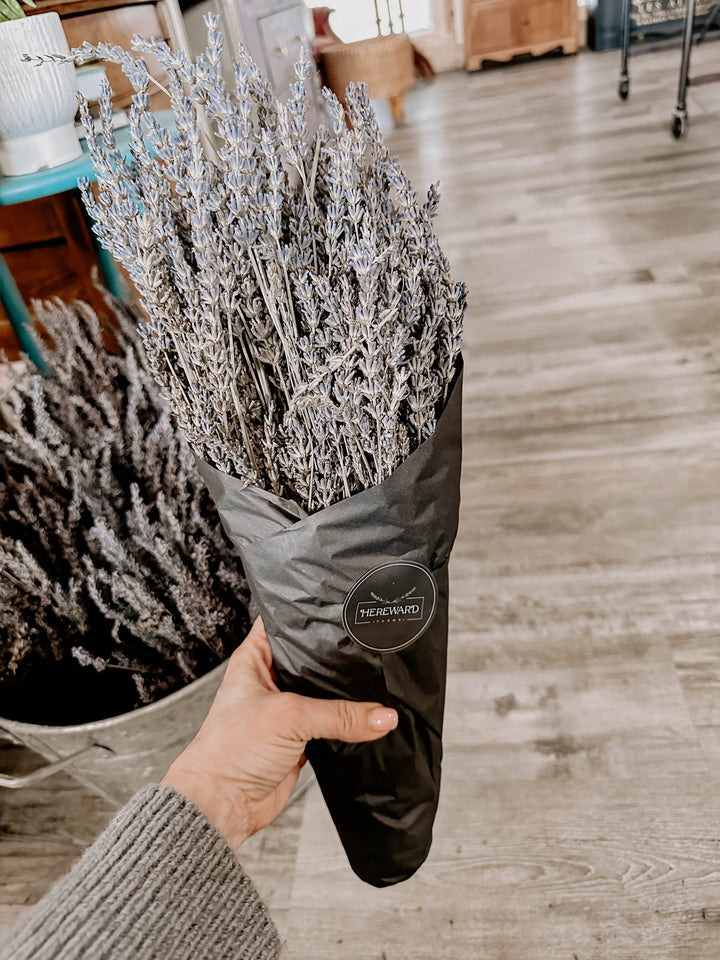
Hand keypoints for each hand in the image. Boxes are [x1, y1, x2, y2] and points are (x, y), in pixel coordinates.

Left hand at [162, 617, 397, 848]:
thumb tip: (383, 715)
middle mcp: (271, 680)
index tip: (342, 604)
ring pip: (326, 693)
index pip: (285, 622)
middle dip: (339, 656)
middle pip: (313, 659)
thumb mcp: (289, 718)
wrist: (223, 804)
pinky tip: (369, 717)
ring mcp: (287, 709)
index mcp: (255, 658)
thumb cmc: (228, 750)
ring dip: (347, 694)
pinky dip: (348, 724)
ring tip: (377, 679)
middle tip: (370, 642)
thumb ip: (339, 715)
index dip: (310, 612)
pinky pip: (332, 725)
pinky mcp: (300, 738)